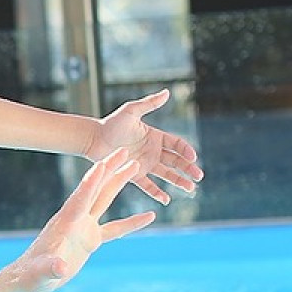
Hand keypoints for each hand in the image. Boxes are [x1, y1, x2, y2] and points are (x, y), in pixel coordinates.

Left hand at [9, 152, 155, 291]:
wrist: (31, 279)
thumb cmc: (33, 276)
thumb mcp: (42, 273)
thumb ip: (52, 268)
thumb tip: (61, 267)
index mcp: (66, 223)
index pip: (81, 199)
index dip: (91, 182)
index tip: (102, 163)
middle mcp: (75, 220)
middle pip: (95, 190)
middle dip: (108, 169)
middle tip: (122, 150)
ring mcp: (83, 228)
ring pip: (104, 200)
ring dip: (118, 183)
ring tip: (134, 166)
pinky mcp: (89, 240)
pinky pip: (115, 229)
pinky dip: (132, 223)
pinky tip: (149, 216)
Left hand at [87, 88, 202, 203]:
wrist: (92, 139)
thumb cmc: (111, 123)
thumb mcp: (131, 111)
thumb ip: (149, 104)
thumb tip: (167, 92)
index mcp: (155, 137)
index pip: (177, 144)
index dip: (186, 151)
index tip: (193, 157)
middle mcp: (152, 151)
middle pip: (176, 161)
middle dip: (188, 168)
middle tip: (199, 176)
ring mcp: (144, 164)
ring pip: (166, 174)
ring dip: (179, 181)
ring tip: (190, 189)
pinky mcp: (133, 174)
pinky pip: (148, 186)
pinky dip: (157, 192)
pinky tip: (166, 200)